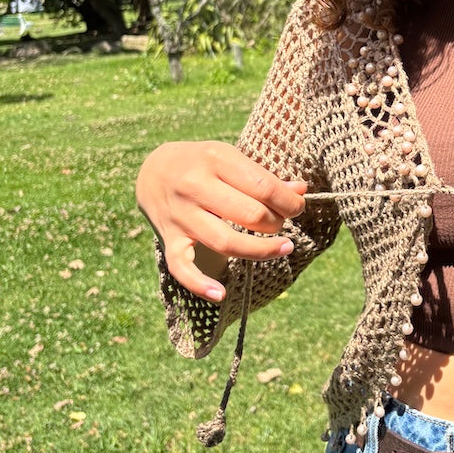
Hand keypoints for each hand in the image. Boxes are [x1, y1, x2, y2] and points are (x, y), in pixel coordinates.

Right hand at [135, 141, 307, 300]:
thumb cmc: (203, 164)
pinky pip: (181, 266)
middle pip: (249, 214)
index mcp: (216, 159)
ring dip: (261, 251)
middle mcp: (195, 186)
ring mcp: (181, 214)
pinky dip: (199, 283)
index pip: (263, 186)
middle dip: (276, 223)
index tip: (298, 207)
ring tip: (284, 248)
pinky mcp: (169, 238)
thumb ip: (263, 176)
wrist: (152, 171)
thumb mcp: (230, 158)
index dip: (289, 202)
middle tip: (281, 223)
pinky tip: (220, 294)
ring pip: (225, 242)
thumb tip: (301, 190)